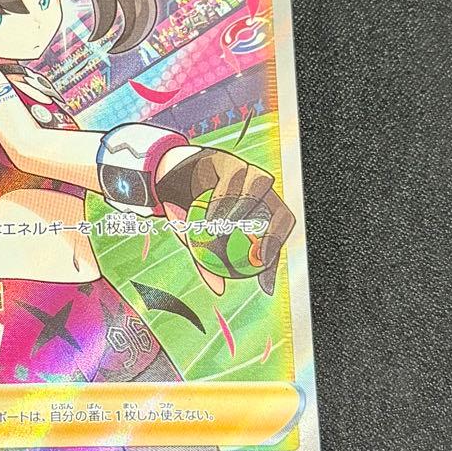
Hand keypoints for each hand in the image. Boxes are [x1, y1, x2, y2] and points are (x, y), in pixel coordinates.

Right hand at [156, 146, 295, 295]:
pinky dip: (223, 200)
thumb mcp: (200, 239)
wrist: (170, 181)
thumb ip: (210, 260)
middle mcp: (262, 192)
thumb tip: (218, 289)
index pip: (281, 228)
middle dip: (273, 233)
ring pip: (259, 187)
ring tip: (226, 233)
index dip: (277, 248)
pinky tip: (211, 218)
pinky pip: (233, 179)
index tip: (262, 268)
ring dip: (246, 210)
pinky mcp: (230, 160)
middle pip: (281, 209)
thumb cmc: (193, 212)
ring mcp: (248, 173)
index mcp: (263, 210)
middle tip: (254, 256)